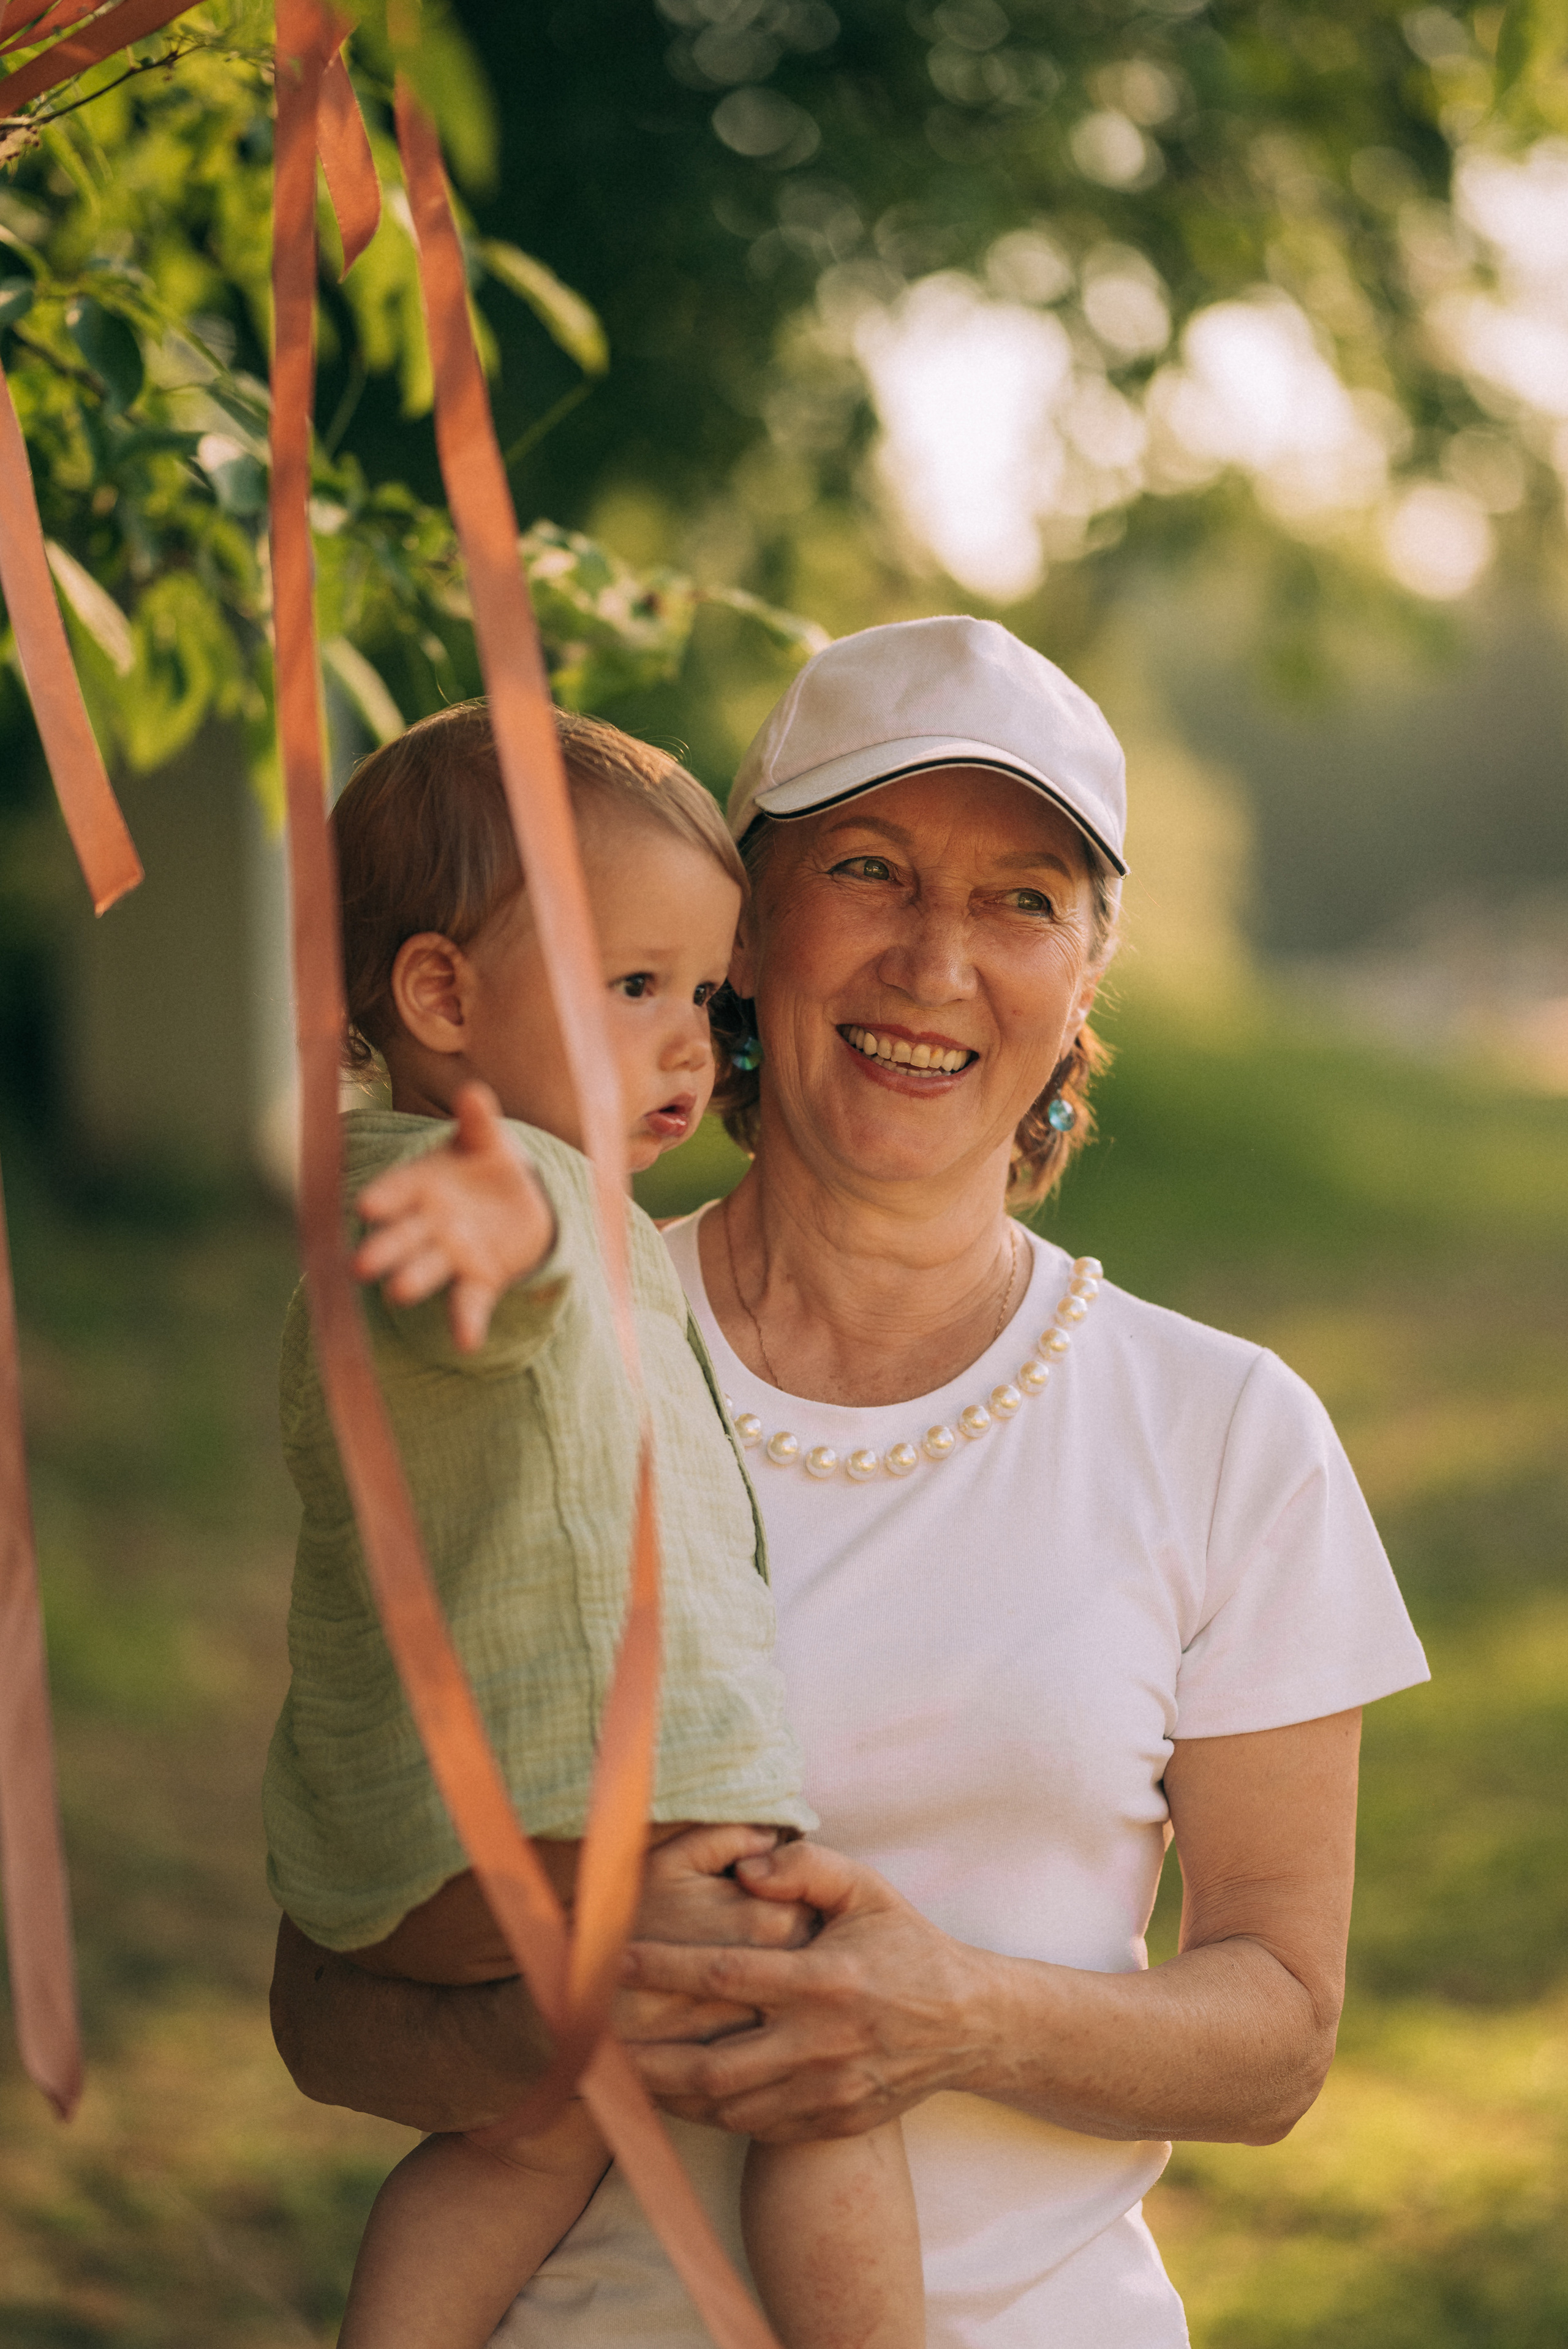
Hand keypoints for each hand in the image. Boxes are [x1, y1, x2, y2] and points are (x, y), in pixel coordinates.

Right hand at [352, 1081, 553, 1351]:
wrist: (519, 1203)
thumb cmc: (487, 1165)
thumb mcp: (486, 1141)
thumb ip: (479, 1122)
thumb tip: (473, 1093)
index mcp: (423, 1184)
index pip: (398, 1190)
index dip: (384, 1199)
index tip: (367, 1207)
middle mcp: (428, 1224)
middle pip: (402, 1237)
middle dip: (384, 1249)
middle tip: (360, 1265)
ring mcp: (451, 1254)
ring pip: (428, 1269)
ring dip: (413, 1281)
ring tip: (398, 1294)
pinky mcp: (479, 1280)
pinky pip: (470, 1303)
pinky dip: (466, 1322)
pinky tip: (467, 1342)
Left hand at [621, 1840, 983, 2142]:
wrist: (968, 2025)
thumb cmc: (907, 1946)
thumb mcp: (867, 1890)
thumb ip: (805, 1868)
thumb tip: (745, 1867)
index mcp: (825, 1980)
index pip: (726, 1976)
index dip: (664, 1968)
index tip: (614, 1960)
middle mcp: (822, 2044)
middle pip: (713, 2066)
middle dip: (648, 2058)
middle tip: (596, 2045)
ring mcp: (827, 2093)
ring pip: (729, 2107)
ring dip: (671, 2094)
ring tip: (623, 2075)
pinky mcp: (832, 2123)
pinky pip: (759, 2129)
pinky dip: (715, 2116)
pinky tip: (681, 2097)